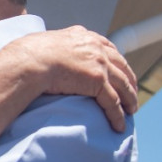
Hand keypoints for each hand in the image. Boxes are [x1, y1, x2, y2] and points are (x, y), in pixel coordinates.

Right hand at [0, 25, 138, 131]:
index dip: (117, 62)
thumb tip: (46, 54)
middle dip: (129, 80)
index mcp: (84, 36)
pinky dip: (118, 115)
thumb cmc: (29, 54)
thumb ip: (56, 47)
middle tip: (131, 93)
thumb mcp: (47, 42)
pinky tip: (119, 125)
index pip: (108, 48)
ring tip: (132, 111)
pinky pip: (113, 102)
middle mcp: (96, 47)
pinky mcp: (98, 81)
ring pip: (123, 84)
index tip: (121, 71)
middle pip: (121, 65)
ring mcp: (99, 63)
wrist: (29, 61)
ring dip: (129, 99)